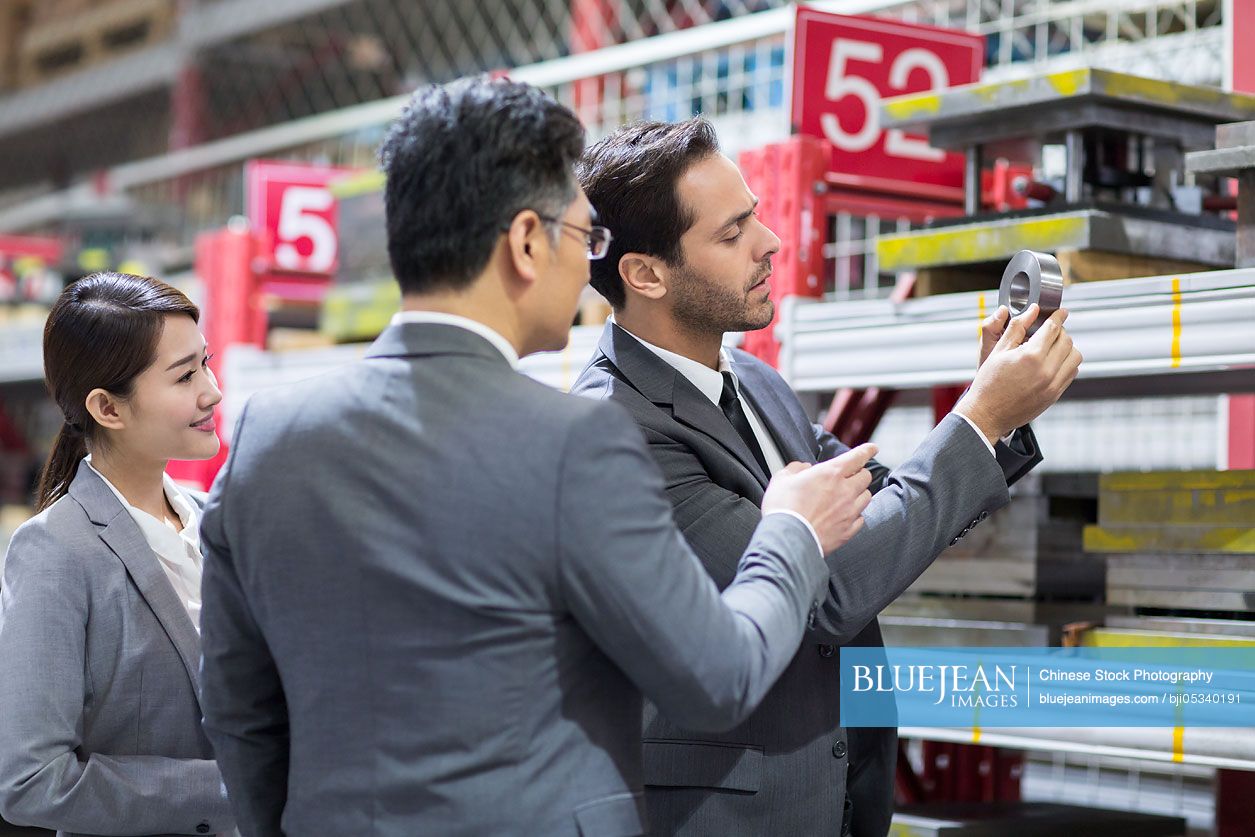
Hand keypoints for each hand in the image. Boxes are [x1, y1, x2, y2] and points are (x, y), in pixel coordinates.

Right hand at [761, 443, 877, 554]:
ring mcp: (849, 512)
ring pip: (867, 497)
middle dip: (860, 474)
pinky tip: (845, 516)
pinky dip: (855, 515)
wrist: (788, 540)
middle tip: (850, 476)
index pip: (857, 457)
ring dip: (859, 494)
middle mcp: (845, 491)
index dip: (867, 450)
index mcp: (831, 473)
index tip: (872, 448)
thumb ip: (796, 469)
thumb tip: (803, 468)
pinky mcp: (848, 531)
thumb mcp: (781, 479)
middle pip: (866, 477)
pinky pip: (860, 519)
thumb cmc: (783, 508)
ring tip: (847, 496)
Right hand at [956, 305, 1081, 443]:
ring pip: (1074, 356)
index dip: (1058, 317)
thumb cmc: (988, 383)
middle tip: (1049, 331)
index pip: (1053, 329)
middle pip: (1067, 341)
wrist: (987, 415)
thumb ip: (1017, 328)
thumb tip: (1032, 311)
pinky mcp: (1055, 395)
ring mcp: (1053, 385)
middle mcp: (1046, 370)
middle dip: (1060, 332)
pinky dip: (1066, 363)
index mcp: (1030, 356)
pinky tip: (1052, 362)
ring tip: (1052, 347)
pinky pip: (1071, 372)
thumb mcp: (998, 351)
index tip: (1060, 312)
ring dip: (1067, 348)